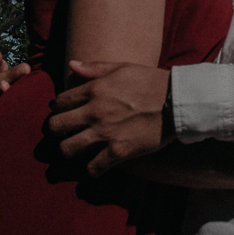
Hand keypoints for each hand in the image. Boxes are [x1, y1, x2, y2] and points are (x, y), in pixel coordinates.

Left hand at [47, 60, 170, 176]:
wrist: (177, 101)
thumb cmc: (150, 81)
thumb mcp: (122, 67)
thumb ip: (95, 67)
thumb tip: (71, 64)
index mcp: (95, 89)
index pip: (60, 102)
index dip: (59, 108)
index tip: (65, 112)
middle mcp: (95, 111)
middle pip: (56, 126)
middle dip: (56, 130)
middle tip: (64, 132)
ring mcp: (105, 133)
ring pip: (67, 149)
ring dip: (68, 150)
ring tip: (75, 148)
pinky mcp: (119, 151)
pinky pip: (93, 167)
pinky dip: (91, 169)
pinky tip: (95, 165)